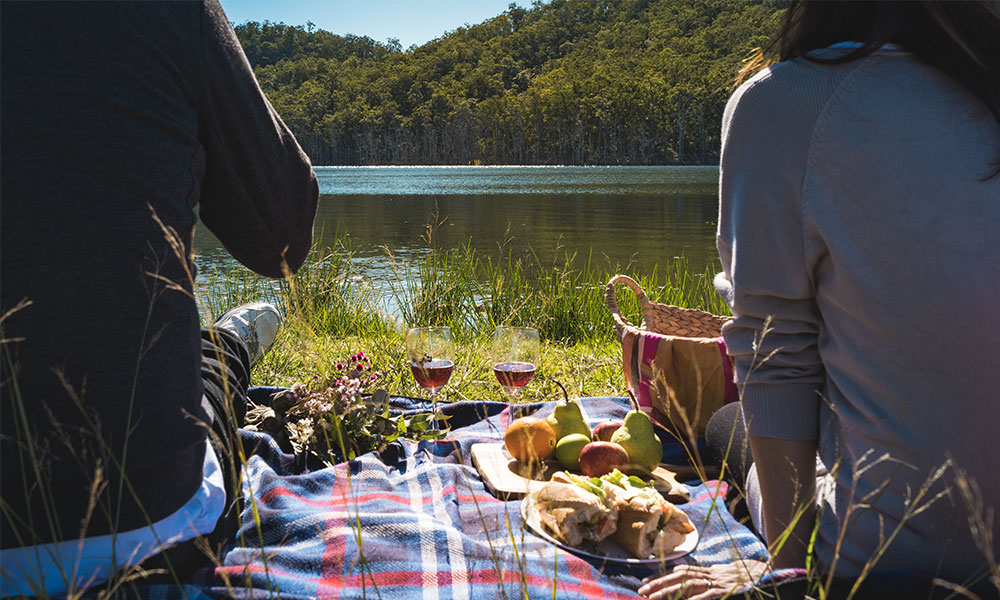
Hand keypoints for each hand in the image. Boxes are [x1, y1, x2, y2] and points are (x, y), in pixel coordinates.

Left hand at [638, 559, 768, 599]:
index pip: (680, 571)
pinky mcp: (729, 590)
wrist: (772, 573)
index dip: (662, 575)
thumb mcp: (727, 577)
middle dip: (658, 583)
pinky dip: (696, 599)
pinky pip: (710, 594)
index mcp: (710, 571)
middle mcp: (712, 574)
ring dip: (669, 591)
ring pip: (689, 584)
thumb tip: (692, 587)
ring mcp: (720, 581)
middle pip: (679, 576)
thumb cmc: (750, 578)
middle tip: (641, 591)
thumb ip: (710, 580)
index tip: (645, 581)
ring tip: (653, 598)